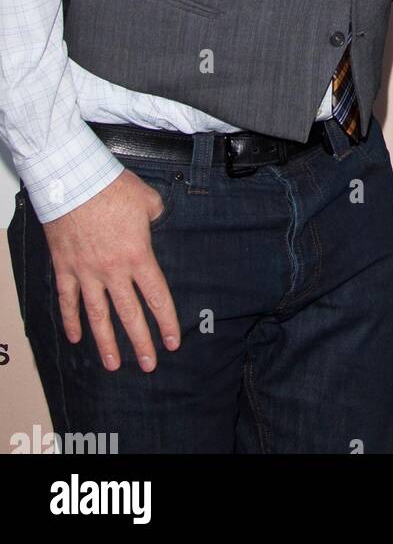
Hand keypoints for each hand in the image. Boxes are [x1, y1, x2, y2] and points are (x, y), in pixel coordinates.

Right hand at [41, 169, 181, 370]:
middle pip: (130, 314)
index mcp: (138, 256)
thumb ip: (157, 217)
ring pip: (98, 316)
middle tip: (148, 364)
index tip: (172, 341)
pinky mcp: (66, 268)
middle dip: (141, 342)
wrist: (74, 182)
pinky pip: (68, 300)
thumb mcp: (149, 200)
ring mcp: (87, 273)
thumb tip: (158, 221)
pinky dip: (71, 320)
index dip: (166, 322)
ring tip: (113, 364)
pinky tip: (75, 337)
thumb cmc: (112, 188)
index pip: (157, 296)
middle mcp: (113, 271)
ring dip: (106, 342)